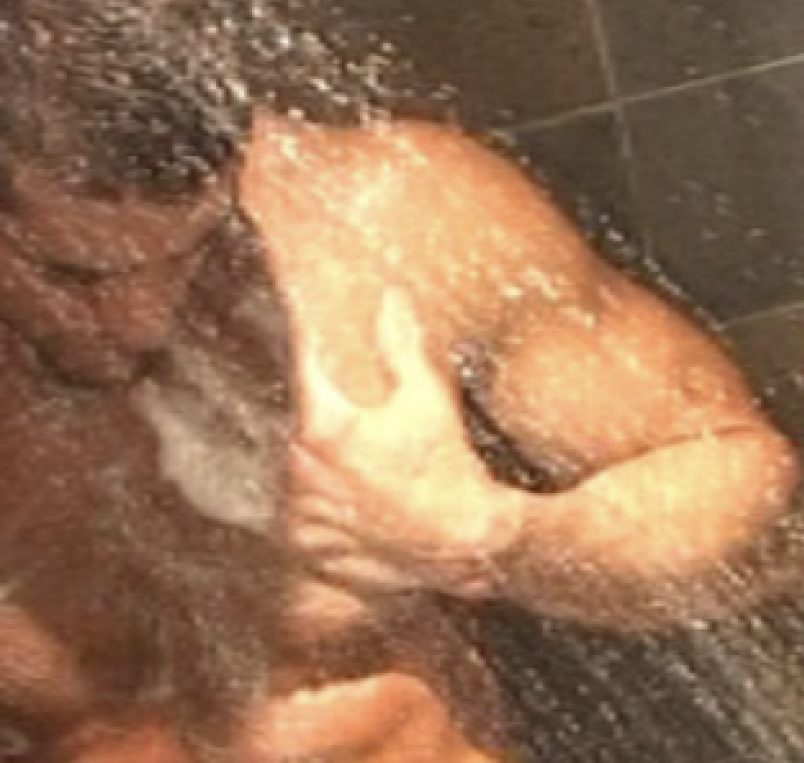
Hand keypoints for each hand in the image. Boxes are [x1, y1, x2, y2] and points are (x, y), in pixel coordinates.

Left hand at [291, 288, 521, 599]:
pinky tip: (354, 496)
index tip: (311, 323)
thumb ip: (401, 345)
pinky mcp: (311, 545)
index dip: (312, 343)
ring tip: (364, 457)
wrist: (464, 540)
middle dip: (323, 408)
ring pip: (297, 466)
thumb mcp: (428, 397)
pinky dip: (318, 500)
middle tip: (358, 409)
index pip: (305, 369)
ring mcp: (304, 512)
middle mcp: (303, 470)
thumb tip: (390, 300)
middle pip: (300, 420)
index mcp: (324, 428)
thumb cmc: (447, 467)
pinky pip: (301, 512)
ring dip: (318, 456)